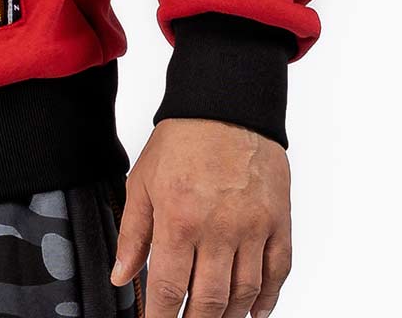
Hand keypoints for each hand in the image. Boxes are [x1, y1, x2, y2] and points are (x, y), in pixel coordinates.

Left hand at [110, 118, 291, 317]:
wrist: (225, 106)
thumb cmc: (181, 141)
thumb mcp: (142, 181)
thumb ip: (132, 233)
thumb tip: (121, 277)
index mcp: (179, 217)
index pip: (168, 286)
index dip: (162, 317)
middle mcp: (218, 228)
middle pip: (209, 299)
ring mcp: (253, 227)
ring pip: (244, 293)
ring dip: (229, 315)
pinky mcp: (279, 222)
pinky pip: (278, 272)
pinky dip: (268, 299)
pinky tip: (254, 312)